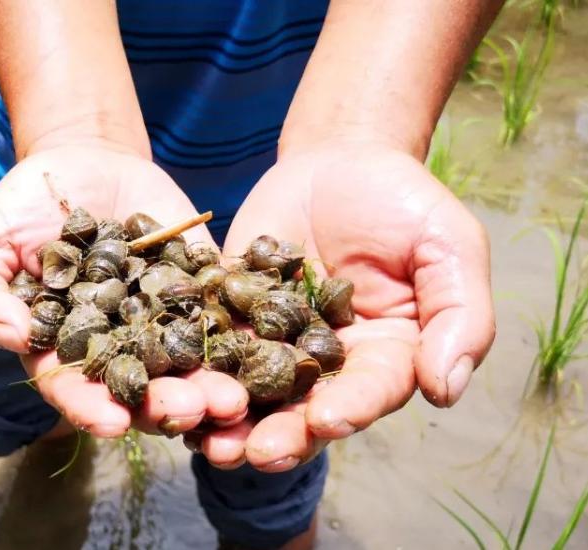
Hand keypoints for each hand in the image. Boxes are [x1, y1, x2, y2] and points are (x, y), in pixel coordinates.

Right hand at [0, 144, 247, 439]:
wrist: (84, 159)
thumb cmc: (23, 207)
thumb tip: (11, 336)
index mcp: (65, 349)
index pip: (76, 390)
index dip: (92, 408)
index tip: (112, 424)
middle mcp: (119, 344)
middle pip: (144, 388)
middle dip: (169, 405)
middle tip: (194, 411)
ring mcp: (164, 318)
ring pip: (191, 363)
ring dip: (214, 384)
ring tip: (235, 397)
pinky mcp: (200, 287)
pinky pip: (223, 312)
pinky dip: (242, 331)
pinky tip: (263, 346)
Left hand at [198, 140, 494, 471]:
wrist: (341, 158)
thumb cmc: (405, 202)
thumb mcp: (450, 247)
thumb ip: (458, 317)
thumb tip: (445, 391)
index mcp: (385, 356)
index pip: (369, 391)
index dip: (350, 408)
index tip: (327, 420)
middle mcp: (327, 362)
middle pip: (304, 408)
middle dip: (280, 433)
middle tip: (253, 453)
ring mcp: (275, 341)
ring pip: (252, 390)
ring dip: (229, 418)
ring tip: (206, 440)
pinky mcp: (234, 314)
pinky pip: (211, 345)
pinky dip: (193, 368)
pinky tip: (172, 387)